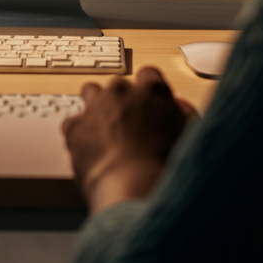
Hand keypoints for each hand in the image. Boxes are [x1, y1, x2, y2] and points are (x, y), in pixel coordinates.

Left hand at [62, 66, 197, 212]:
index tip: (149, 103)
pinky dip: (79, 133)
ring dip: (97, 107)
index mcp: (152, 90)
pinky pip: (73, 123)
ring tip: (105, 130)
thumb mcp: (189, 136)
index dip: (148, 91)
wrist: (133, 187)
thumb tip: (181, 108)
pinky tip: (89, 148)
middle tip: (129, 124)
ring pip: (91, 92)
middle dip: (122, 100)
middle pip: (119, 85)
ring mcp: (96, 106)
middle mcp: (122, 91)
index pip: (149, 75)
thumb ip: (185, 115)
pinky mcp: (76, 126)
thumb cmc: (165, 165)